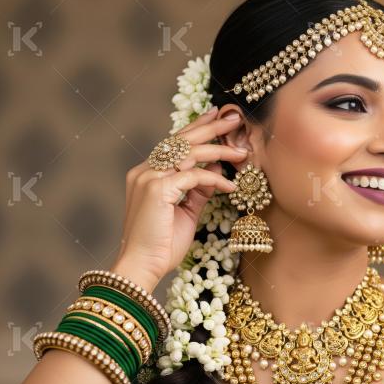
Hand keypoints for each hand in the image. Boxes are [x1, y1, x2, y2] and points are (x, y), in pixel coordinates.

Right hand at [112, 110, 246, 291]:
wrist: (142, 267)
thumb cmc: (161, 245)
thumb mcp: (185, 211)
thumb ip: (197, 190)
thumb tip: (216, 170)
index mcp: (147, 174)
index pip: (174, 144)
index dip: (196, 128)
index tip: (215, 116)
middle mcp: (145, 171)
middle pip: (181, 140)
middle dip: (210, 127)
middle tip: (233, 117)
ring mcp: (149, 178)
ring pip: (190, 153)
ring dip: (219, 150)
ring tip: (241, 152)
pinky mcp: (158, 189)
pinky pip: (194, 176)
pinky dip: (215, 179)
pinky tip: (230, 186)